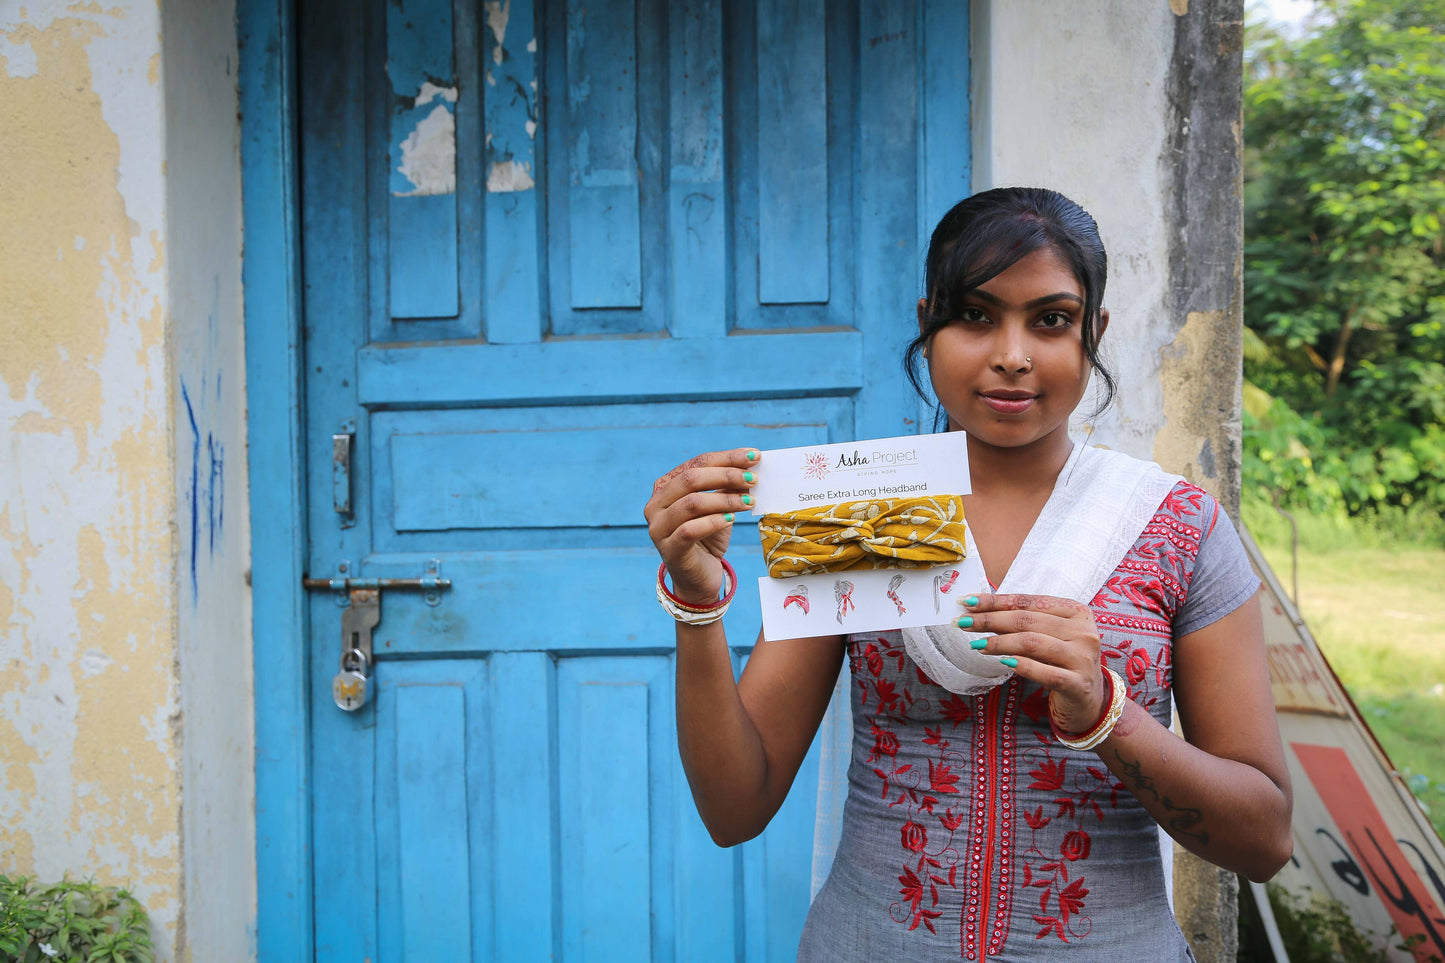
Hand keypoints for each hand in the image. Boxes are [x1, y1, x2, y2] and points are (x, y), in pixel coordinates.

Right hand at [644, 448, 760, 603]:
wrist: (698, 578)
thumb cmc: (709, 537)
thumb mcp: (720, 507)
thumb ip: (728, 487)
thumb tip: (751, 467)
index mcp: (666, 486)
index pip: (697, 463)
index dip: (727, 458)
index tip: (754, 456)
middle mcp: (656, 504)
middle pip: (691, 479)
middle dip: (727, 475)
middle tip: (754, 479)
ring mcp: (658, 527)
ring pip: (692, 503)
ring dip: (725, 499)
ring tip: (749, 501)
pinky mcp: (668, 549)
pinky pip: (690, 530)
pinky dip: (714, 522)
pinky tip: (732, 520)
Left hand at [956, 593, 1106, 733]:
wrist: (1090, 701)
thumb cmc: (1063, 662)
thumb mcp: (1050, 636)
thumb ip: (1024, 622)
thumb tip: (981, 611)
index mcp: (1077, 612)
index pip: (1028, 601)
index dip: (995, 601)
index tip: (967, 602)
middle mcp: (1083, 632)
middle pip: (1027, 620)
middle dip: (990, 620)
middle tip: (962, 622)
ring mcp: (1083, 658)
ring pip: (1032, 643)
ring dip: (998, 642)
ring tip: (976, 644)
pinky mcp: (1078, 684)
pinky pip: (1044, 673)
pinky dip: (1020, 665)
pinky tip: (1001, 662)